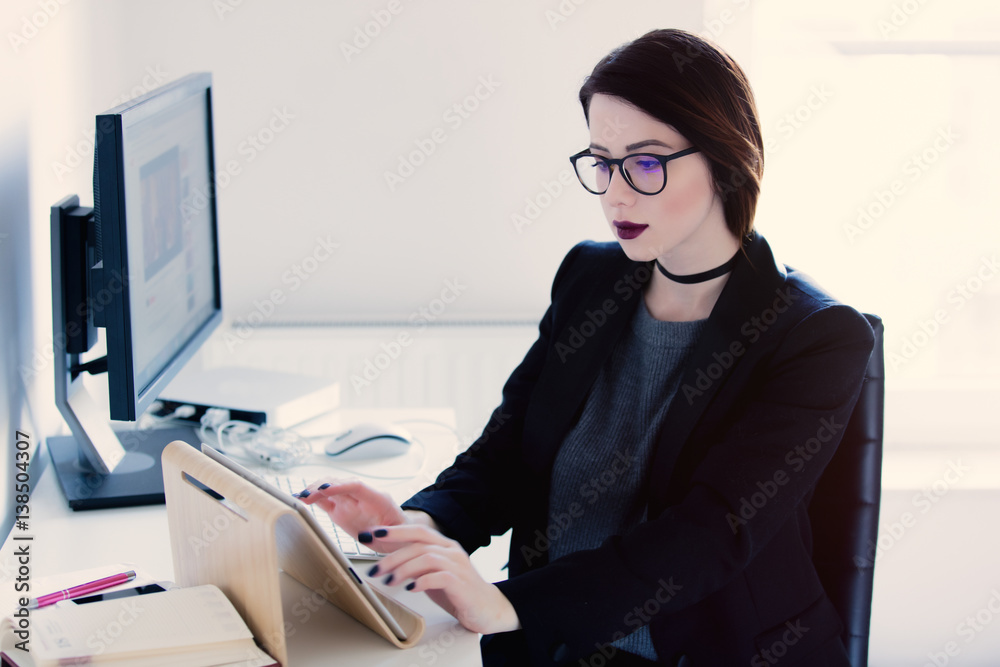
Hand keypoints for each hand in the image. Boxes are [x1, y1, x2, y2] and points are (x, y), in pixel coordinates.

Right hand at [296, 479, 408, 551]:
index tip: (325, 488)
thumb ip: (382, 533)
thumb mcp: (398, 535)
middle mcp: (362, 497)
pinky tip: (300, 499)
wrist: (400, 534)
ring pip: (330, 489)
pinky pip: (325, 500)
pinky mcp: (341, 510)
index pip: (357, 486)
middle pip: (340, 483)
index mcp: (379, 498)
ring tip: (300, 497)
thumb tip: (366, 534)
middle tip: (307, 495)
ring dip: (314, 490)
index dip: (340, 485)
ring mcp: (350, 502)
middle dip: (322, 486)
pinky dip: (312, 498)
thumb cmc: (401, 533)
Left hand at [364, 524, 519, 634]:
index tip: (370, 535)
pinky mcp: (461, 583)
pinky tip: (411, 588)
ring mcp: (458, 565)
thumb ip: (416, 566)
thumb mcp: (433, 575)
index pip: (416, 531)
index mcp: (444, 545)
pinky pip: (439, 576)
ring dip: (403, 569)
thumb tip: (387, 565)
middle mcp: (452, 550)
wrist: (489, 609)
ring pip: (426, 557)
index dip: (392, 531)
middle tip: (374, 569)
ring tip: (389, 581)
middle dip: (391, 555)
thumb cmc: (459, 592)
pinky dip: (422, 581)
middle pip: (418, 543)